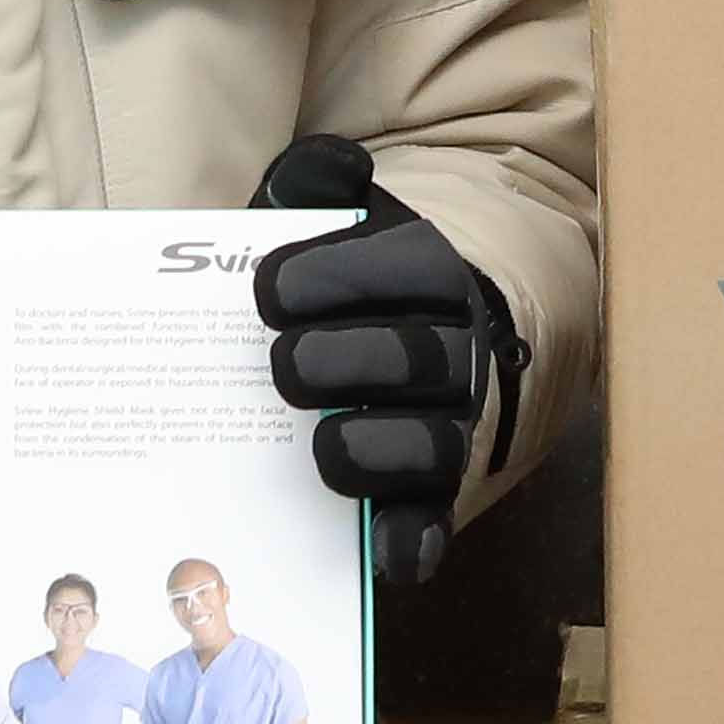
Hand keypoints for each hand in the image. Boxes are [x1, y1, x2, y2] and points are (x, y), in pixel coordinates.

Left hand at [255, 134, 516, 586]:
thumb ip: (317, 181)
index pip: (406, 267)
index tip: (266, 291)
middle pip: (415, 357)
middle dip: (342, 363)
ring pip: (431, 443)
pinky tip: (385, 557)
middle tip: (282, 366)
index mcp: (435, 273)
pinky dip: (415, 540)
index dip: (336, 278)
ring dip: (373, 447)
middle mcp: (456, 349)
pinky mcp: (433, 493)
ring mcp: (450, 425)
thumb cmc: (348, 274)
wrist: (411, 333)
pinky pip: (435, 520)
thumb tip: (327, 166)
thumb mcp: (333, 217)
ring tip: (320, 445)